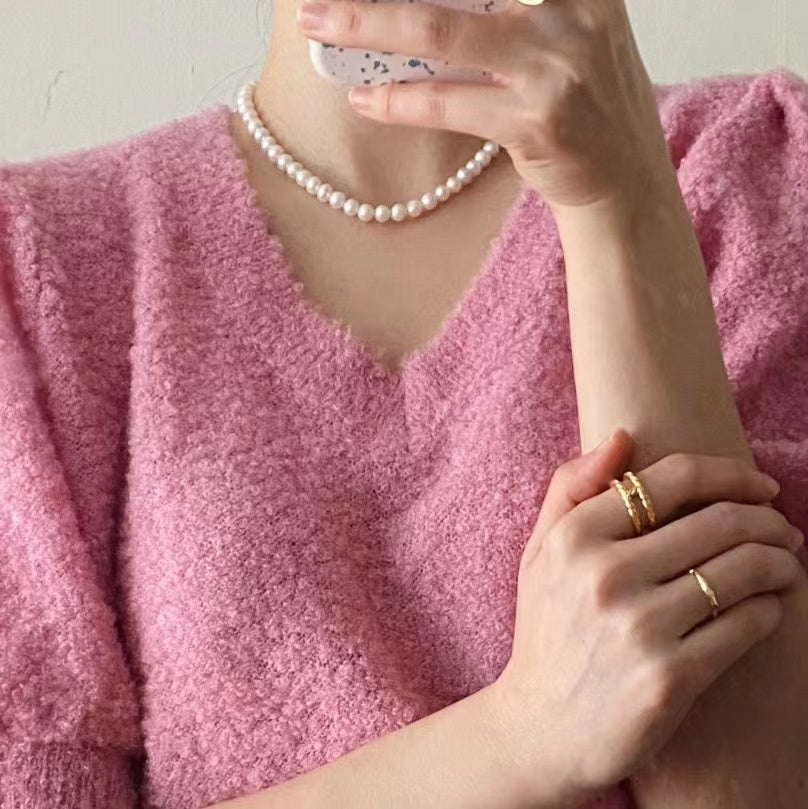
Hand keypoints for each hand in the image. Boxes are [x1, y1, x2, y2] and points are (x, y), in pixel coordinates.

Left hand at [296, 0, 676, 211]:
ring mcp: (554, 70)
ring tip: (320, 24)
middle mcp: (573, 14)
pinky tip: (365, 97)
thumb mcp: (567, 38)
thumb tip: (418, 8)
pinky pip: (448, 104)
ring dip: (369, 26)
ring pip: (441, 36)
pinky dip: (398, 100)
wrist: (625, 182)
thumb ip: (514, 11)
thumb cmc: (586, 106)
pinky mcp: (534, 124)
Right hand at [487, 429, 804, 806]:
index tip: (760, 485)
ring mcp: (638, 628)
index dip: (730, 473)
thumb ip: (571, 486)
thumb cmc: (546, 629)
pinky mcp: (670, 678)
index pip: (672, 479)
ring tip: (787, 563)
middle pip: (719, 522)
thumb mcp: (539, 552)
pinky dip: (771, 608)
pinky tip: (768, 606)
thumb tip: (624, 436)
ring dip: (781, 560)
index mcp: (574, 537)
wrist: (540, 728)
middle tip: (784, 528)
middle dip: (769, 520)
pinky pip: (746, 625)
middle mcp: (604, 576)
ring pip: (743, 570)